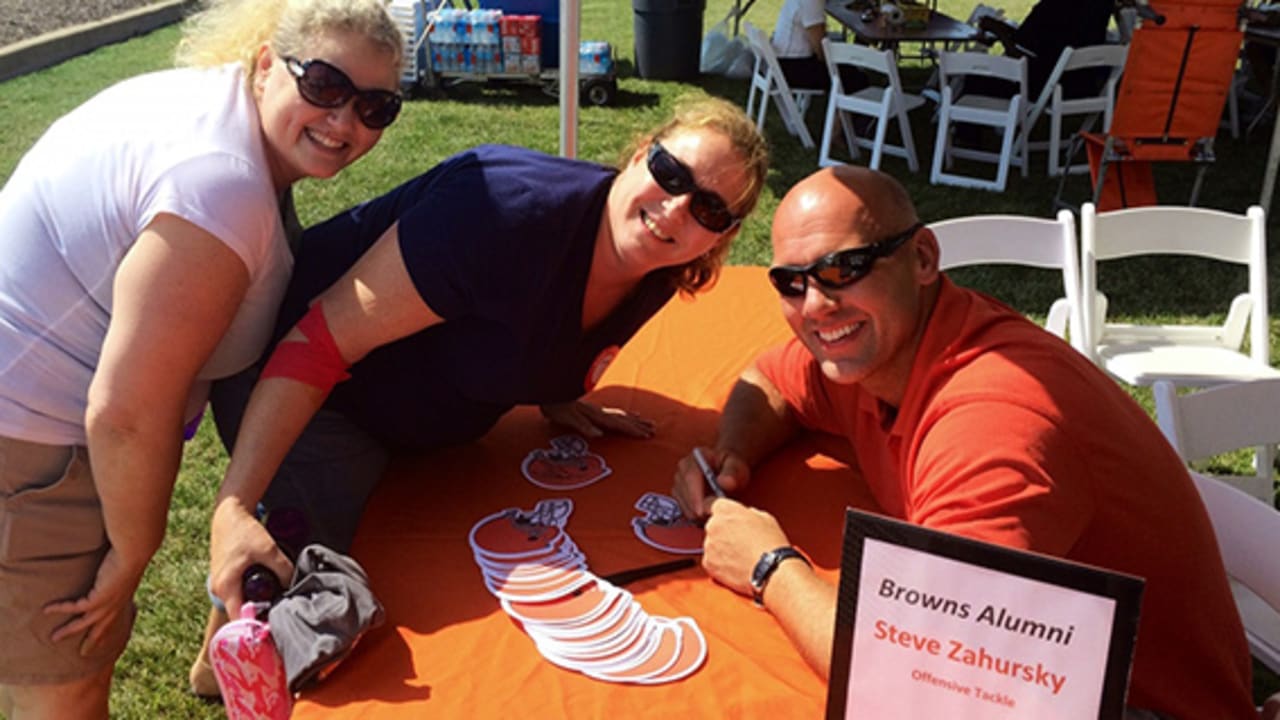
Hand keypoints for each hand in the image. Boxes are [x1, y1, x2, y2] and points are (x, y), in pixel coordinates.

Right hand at [44, 548, 146, 655]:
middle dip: (91, 641)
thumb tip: (113, 565)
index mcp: (123, 599)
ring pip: (83, 623)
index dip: (109, 630)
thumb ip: (118, 572)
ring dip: (68, 631)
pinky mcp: (97, 599)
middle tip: (84, 653)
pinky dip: (60, 608)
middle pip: (101, 629)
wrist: (134, 553)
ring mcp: (107, 605)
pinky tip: (47, 609)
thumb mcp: (125, 567)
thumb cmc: (131, 555)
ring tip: (53, 638)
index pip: (114, 619)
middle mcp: (116, 606)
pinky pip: (74, 607)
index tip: (104, 639)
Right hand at [209, 499, 292, 619]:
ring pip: (240, 602)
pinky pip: (238, 593)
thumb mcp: (268, 550)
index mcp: (226, 587)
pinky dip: (251, 594)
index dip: (256, 626)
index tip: (274, 629)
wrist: (229, 514)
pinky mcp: (225, 577)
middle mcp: (219, 589)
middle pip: (240, 612)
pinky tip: (267, 590)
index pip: (239, 619)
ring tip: (276, 602)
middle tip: (281, 616)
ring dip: (256, 603)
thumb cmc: (244, 531)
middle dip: (259, 615)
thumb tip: (294, 586)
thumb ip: (283, 569)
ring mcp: (220, 584)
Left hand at [539, 400, 654, 438]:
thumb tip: (598, 434)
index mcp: (596, 415)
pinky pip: (615, 412)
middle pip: (624, 418)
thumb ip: (584, 426)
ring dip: (635, 420)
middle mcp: (600, 411)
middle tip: (654, 430)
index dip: (633, 430)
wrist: (549, 388)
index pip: (619, 424)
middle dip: (639, 425)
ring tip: (648, 422)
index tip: (647, 435)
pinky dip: (625, 414)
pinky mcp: (593, 408)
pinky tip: (630, 414)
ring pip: (621, 414)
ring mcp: (597, 408)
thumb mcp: (568, 418)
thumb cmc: (556, 406)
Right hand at [671, 446, 750, 518]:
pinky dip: (696, 518)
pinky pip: (684, 512)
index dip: (695, 495)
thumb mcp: (737, 467)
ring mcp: (679, 484)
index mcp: (696, 457)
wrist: (728, 472)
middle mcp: (683, 469)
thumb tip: (724, 482)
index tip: (703, 510)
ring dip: (698, 514)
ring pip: (683, 505)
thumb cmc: (733, 468)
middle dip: (697, 508)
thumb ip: (732, 473)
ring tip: (715, 514)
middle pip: (684, 493)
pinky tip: (709, 515)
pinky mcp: (680, 497)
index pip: (690, 476)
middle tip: (715, 517)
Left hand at [700, 498, 790, 596]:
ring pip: (712, 544)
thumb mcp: (765, 518)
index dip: (727, 514)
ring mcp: (709, 545)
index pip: (717, 506)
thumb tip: (746, 515)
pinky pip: (711, 561)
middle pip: (714, 525)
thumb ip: (749, 513)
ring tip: (740, 555)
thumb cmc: (770, 545)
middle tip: (740, 541)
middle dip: (724, 532)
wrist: (770, 569)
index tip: (732, 521)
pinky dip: (720, 564)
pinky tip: (736, 565)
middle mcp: (713, 525)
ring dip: (722, 548)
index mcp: (725, 510)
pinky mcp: (708, 563)